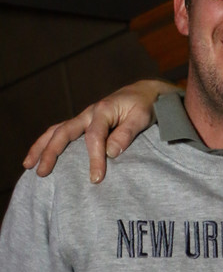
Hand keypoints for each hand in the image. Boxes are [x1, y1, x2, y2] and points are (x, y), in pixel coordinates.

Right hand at [23, 79, 174, 182]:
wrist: (143, 93)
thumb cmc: (145, 106)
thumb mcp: (141, 118)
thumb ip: (127, 134)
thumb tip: (111, 152)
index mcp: (103, 110)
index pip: (94, 137)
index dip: (94, 158)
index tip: (95, 178)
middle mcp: (89, 113)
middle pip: (64, 132)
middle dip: (51, 153)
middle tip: (42, 173)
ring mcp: (84, 118)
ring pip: (56, 131)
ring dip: (41, 147)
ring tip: (28, 165)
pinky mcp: (83, 123)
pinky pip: (61, 132)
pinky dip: (48, 143)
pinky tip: (39, 157)